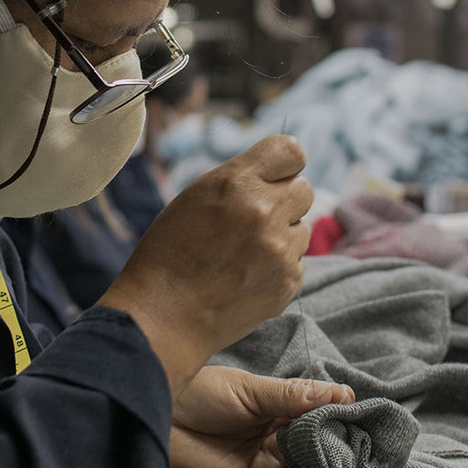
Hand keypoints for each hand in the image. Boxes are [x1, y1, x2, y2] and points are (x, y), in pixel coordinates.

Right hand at [98, 136, 312, 398]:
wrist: (162, 316)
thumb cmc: (169, 253)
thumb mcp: (195, 198)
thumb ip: (240, 181)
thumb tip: (279, 176)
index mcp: (236, 182)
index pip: (290, 150)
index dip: (283, 164)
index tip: (274, 177)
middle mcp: (264, 211)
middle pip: (304, 189)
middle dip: (284, 201)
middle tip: (253, 221)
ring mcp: (280, 250)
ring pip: (302, 229)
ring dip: (281, 237)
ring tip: (243, 255)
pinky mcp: (287, 282)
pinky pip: (297, 263)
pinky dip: (278, 268)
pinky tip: (246, 277)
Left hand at [168, 364, 354, 467]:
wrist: (157, 418)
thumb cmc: (198, 394)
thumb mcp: (250, 391)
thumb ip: (292, 397)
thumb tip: (341, 394)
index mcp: (278, 406)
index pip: (318, 411)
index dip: (337, 414)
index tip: (356, 415)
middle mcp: (275, 434)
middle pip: (316, 443)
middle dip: (334, 444)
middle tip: (350, 444)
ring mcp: (264, 459)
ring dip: (321, 467)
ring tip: (334, 461)